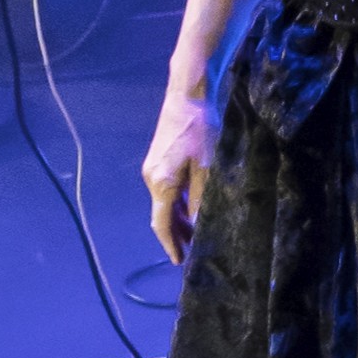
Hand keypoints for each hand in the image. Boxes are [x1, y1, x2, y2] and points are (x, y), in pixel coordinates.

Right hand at [142, 86, 217, 256]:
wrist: (186, 95)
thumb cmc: (199, 129)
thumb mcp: (206, 167)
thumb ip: (201, 197)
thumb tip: (199, 223)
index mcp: (161, 183)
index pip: (161, 224)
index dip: (170, 244)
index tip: (178, 261)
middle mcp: (151, 179)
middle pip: (161, 216)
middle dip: (175, 236)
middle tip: (190, 252)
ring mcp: (152, 169)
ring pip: (164, 204)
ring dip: (177, 220)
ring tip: (193, 235)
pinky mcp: (158, 161)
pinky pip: (165, 191)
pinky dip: (176, 204)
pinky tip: (190, 209)